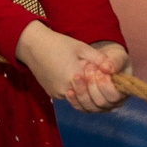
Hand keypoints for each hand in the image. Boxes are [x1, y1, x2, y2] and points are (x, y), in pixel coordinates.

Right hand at [15, 25, 130, 108]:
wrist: (32, 46)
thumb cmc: (58, 44)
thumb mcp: (81, 47)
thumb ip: (98, 59)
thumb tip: (113, 68)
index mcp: (75, 76)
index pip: (96, 90)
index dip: (103, 86)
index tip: (106, 78)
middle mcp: (66, 89)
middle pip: (89, 101)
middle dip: (97, 94)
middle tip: (101, 84)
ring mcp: (58, 94)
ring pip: (80, 102)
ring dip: (88, 97)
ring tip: (93, 85)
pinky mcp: (52, 94)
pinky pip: (69, 99)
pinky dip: (77, 95)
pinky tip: (80, 84)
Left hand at [64, 41, 130, 112]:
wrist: (100, 62)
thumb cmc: (112, 59)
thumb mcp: (117, 56)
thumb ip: (115, 62)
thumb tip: (106, 68)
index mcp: (123, 92)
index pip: (114, 96)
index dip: (106, 85)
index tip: (100, 70)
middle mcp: (112, 103)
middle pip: (101, 102)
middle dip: (92, 85)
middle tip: (88, 68)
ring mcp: (99, 107)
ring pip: (89, 107)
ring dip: (82, 92)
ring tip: (77, 77)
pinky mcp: (86, 106)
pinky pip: (79, 107)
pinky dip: (73, 100)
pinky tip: (69, 91)